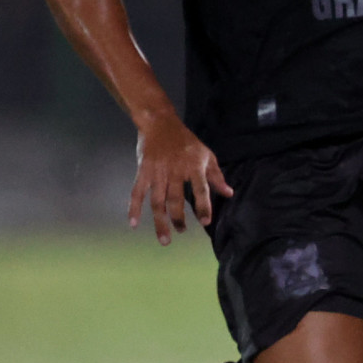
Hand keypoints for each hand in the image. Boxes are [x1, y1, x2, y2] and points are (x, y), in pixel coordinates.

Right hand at [130, 114, 232, 244]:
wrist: (160, 123)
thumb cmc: (186, 141)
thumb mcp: (206, 155)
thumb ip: (216, 176)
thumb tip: (229, 194)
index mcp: (193, 167)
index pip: (200, 189)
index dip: (203, 206)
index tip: (205, 222)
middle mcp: (175, 172)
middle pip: (176, 200)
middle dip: (178, 219)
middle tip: (182, 232)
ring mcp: (157, 173)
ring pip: (157, 202)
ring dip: (160, 222)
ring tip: (165, 239)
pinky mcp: (143, 172)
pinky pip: (137, 193)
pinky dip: (134, 209)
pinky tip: (134, 224)